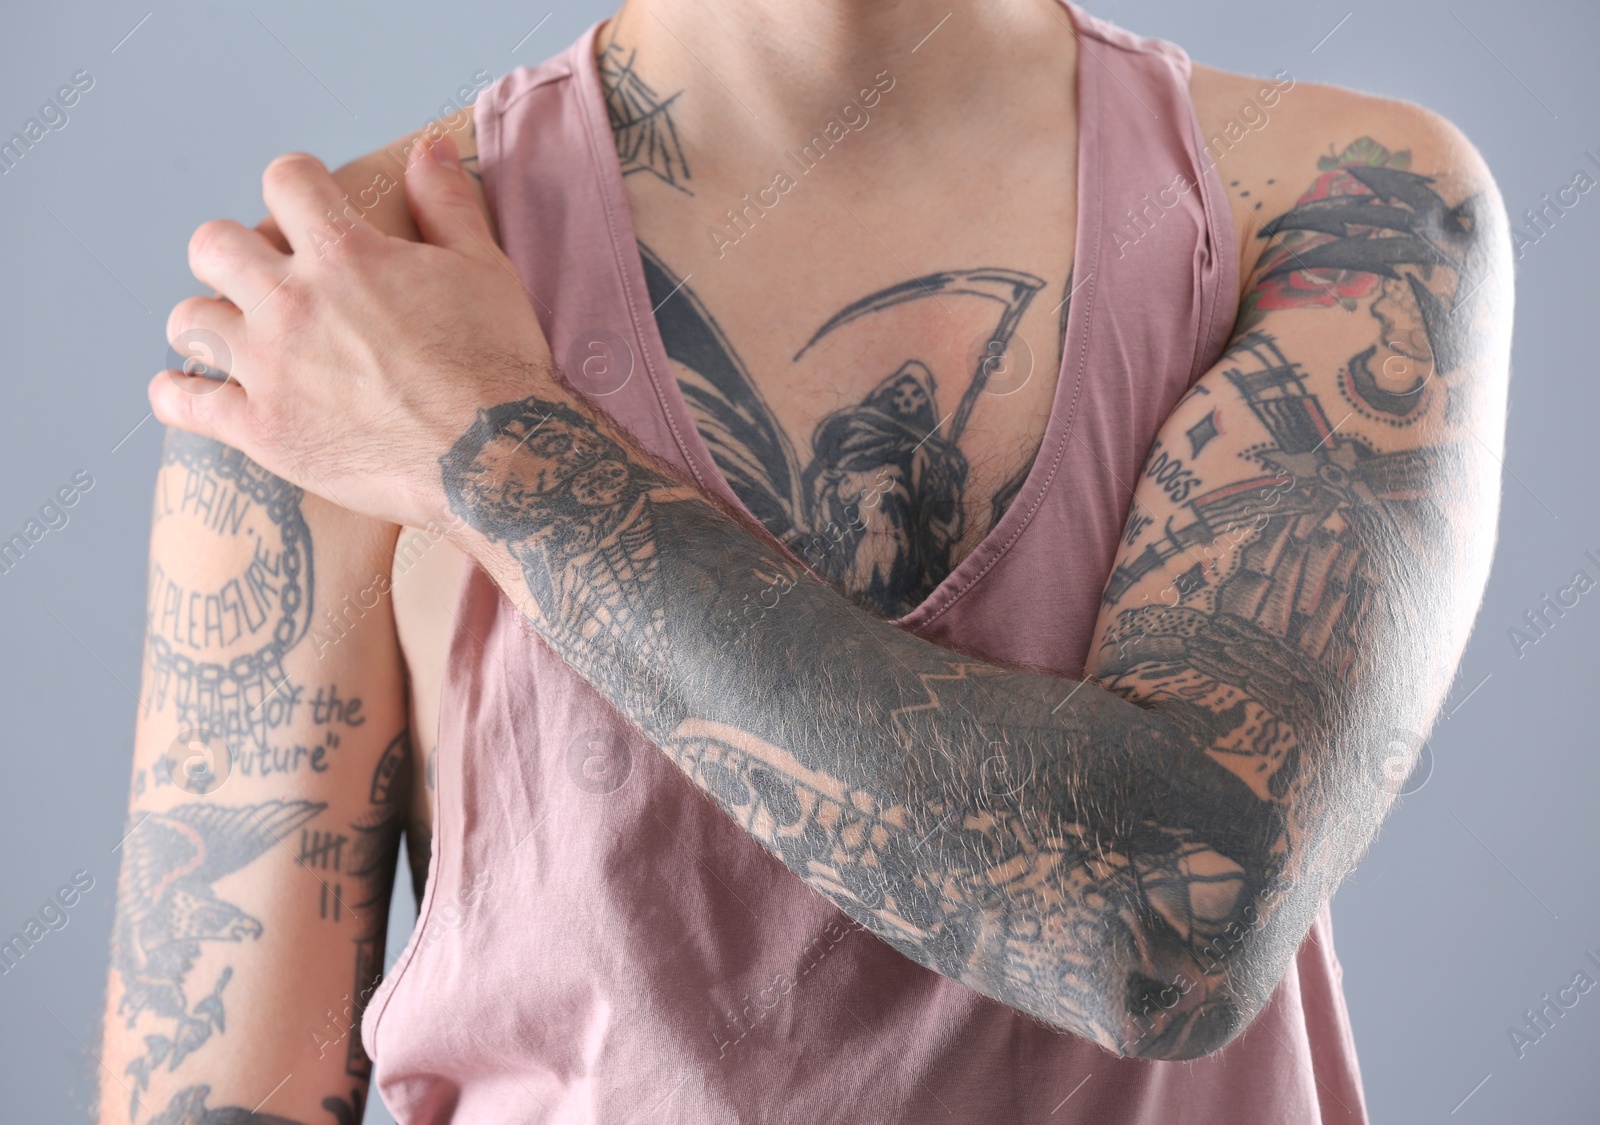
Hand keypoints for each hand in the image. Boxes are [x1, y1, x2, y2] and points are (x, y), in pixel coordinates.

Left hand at [151, 136, 553, 528]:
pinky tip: (192, 394)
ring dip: (208, 323)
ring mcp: (270, 368)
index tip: (307, 206)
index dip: (296, 185)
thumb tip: (429, 148)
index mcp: (346, 255)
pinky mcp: (261, 430)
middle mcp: (293, 303)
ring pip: (188, 320)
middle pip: (212, 244)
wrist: (496, 458)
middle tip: (263, 279)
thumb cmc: (498, 363)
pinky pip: (181, 402)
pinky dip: (178, 396)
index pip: (284, 181)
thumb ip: (448, 204)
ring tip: (235, 338)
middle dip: (232, 253)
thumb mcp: (485, 270)